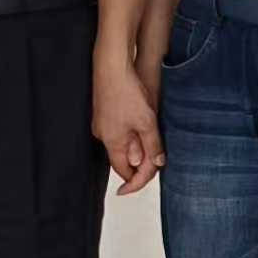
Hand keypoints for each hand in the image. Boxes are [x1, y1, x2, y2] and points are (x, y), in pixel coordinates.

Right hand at [95, 62, 163, 194]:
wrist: (111, 67)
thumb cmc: (127, 93)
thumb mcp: (147, 122)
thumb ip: (152, 145)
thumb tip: (156, 164)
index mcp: (113, 142)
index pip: (123, 170)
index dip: (132, 181)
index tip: (131, 190)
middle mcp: (103, 135)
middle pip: (120, 158)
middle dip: (135, 163)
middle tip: (151, 163)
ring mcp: (100, 123)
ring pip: (118, 143)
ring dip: (132, 147)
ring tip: (148, 143)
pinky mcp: (101, 112)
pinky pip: (115, 131)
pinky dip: (127, 134)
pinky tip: (138, 124)